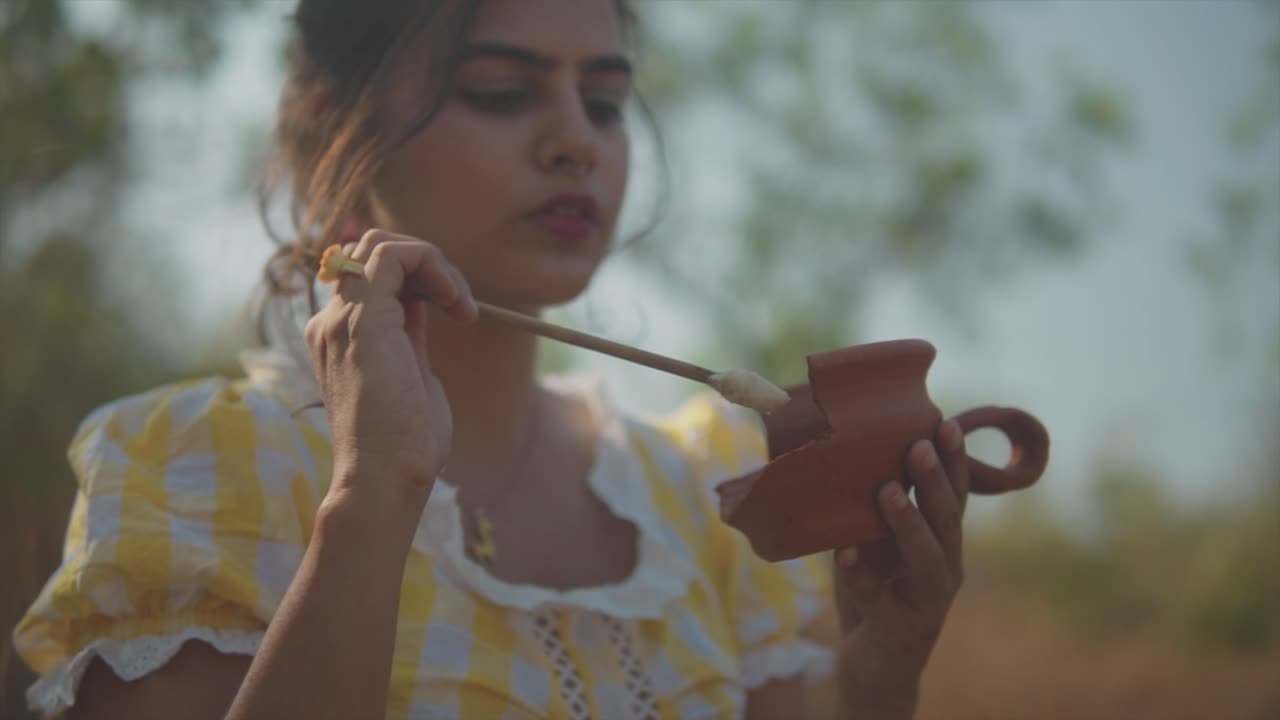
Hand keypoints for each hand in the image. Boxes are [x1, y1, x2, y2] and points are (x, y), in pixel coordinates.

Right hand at [305, 229, 478, 505]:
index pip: (375, 277)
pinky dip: (433, 265)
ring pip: (380, 244)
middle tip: (461, 302)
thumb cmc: (405, 447)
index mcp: (339, 337)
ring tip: (461, 302)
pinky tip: (457, 303)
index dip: (420, 280)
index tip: (457, 310)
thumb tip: (427, 303)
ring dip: (432, 262)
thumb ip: (412, 337)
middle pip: (373, 252)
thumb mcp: (413, 376)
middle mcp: (331, 322)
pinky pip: (393, 255)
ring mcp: (340, 318)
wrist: (384, 480)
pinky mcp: (362, 319)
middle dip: (426, 264)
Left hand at [831, 419, 969, 714]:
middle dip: (936, 481)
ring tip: (889, 490)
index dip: (953, 461)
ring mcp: (926, 600)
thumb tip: (844, 451)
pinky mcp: (900, 627)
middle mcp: (944, 568)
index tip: (946, 423)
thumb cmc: (875, 594)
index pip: (953, 495)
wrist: (874, 669)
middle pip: (947, 519)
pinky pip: (880, 598)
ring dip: (908, 522)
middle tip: (921, 445)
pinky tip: (844, 555)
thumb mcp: (874, 544)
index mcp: (942, 543)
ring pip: (926, 557)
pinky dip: (861, 575)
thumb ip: (871, 509)